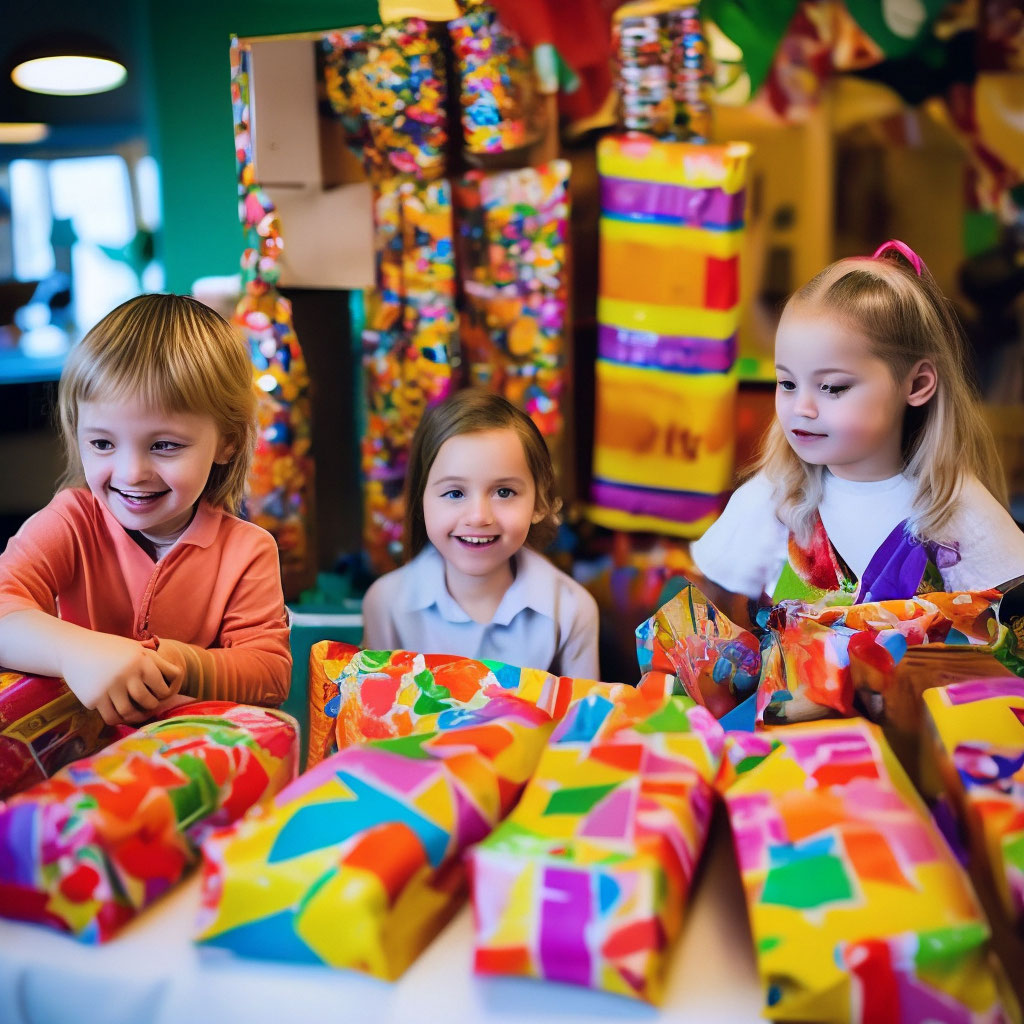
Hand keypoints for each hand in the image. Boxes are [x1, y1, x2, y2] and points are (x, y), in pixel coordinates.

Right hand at [62, 632, 183, 725]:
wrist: (74, 649)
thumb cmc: (111, 648)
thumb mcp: (135, 649)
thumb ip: (155, 662)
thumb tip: (179, 675)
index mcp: (142, 661)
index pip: (163, 687)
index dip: (164, 694)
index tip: (161, 696)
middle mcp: (127, 674)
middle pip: (148, 702)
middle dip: (151, 707)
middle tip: (150, 708)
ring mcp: (110, 687)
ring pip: (129, 713)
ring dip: (135, 717)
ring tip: (137, 715)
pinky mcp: (94, 698)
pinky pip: (111, 717)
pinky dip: (118, 719)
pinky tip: (120, 715)